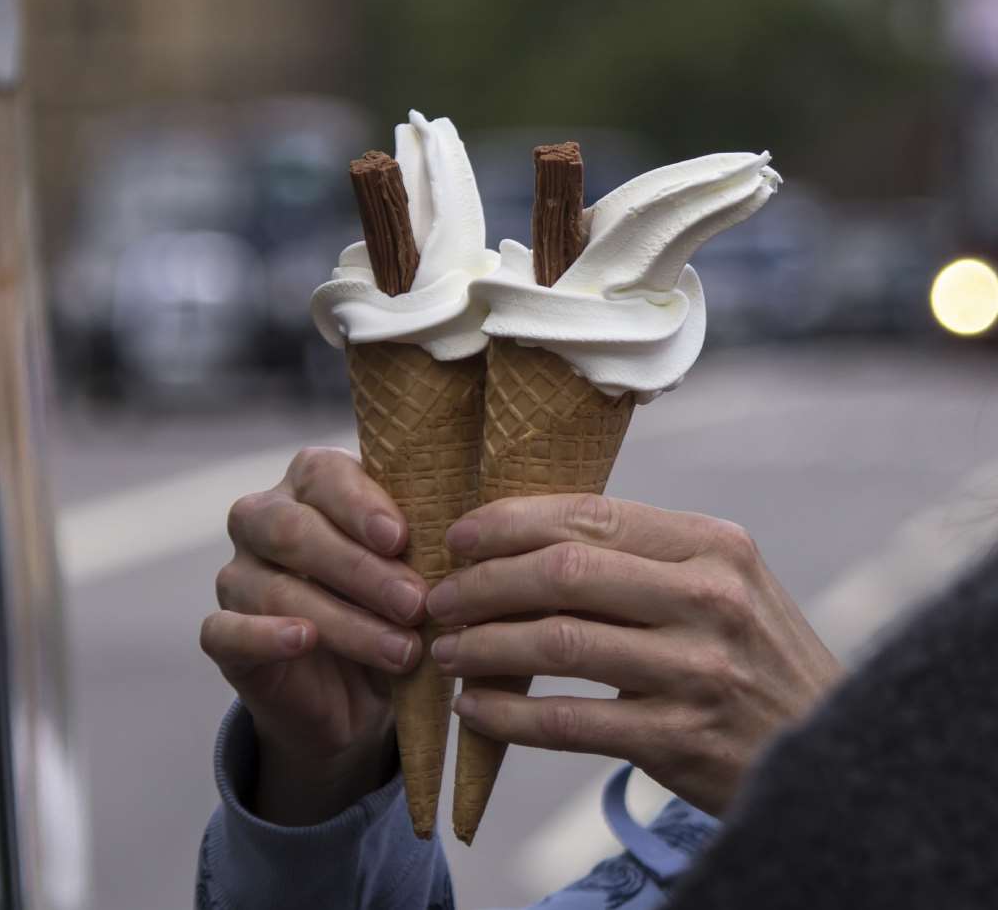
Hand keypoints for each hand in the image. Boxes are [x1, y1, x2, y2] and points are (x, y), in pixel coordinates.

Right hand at [200, 447, 428, 824]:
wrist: (354, 697)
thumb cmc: (392, 612)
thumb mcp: (416, 574)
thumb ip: (427, 547)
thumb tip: (469, 538)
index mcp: (310, 485)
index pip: (323, 474)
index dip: (360, 505)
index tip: (401, 539)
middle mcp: (262, 520)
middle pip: (293, 528)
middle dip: (360, 569)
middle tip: (416, 603)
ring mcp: (236, 576)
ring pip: (273, 586)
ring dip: (344, 619)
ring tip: (402, 650)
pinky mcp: (222, 635)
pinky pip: (226, 629)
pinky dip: (265, 634)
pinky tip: (304, 640)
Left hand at [426, 494, 841, 815]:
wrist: (830, 754)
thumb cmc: (750, 659)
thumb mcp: (721, 586)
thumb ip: (641, 558)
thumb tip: (521, 538)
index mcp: (714, 545)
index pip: (590, 515)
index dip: (511, 522)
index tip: (459, 536)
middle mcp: (710, 598)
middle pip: (563, 572)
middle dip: (483, 582)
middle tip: (438, 597)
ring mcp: (697, 669)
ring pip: (557, 642)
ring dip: (484, 644)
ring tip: (447, 650)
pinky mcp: (681, 738)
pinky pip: (568, 721)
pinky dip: (509, 715)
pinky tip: (474, 709)